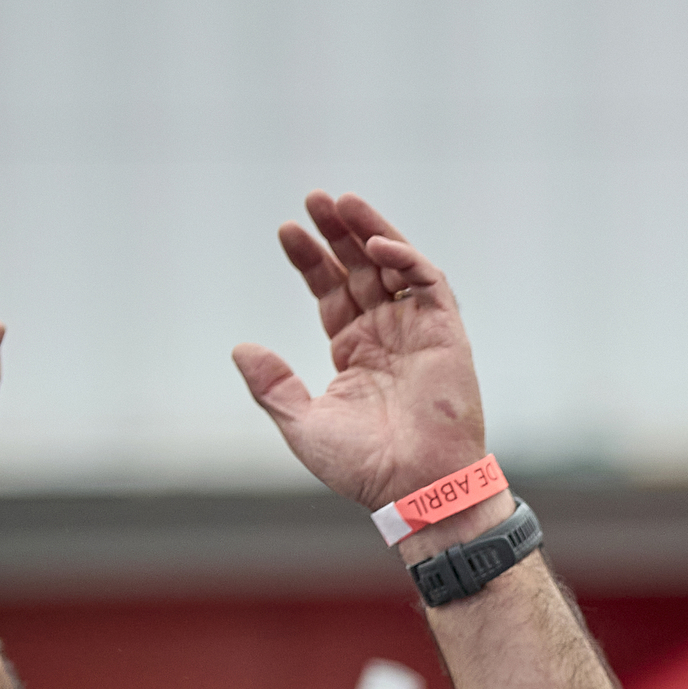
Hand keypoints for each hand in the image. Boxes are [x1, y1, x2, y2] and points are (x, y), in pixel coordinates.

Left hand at [232, 194, 491, 532]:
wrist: (416, 488)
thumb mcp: (302, 424)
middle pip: (360, 270)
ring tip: (342, 202)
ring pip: (395, 267)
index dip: (309, 261)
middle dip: (337, 234)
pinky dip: (406, 259)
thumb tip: (240, 348)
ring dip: (371, 231)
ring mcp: (418, 333)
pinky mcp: (447, 335)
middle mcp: (387, 336)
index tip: (287, 232)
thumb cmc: (365, 467)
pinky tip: (376, 245)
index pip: (330, 293)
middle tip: (314, 199)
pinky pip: (429, 284)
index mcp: (355, 353)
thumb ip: (272, 385)